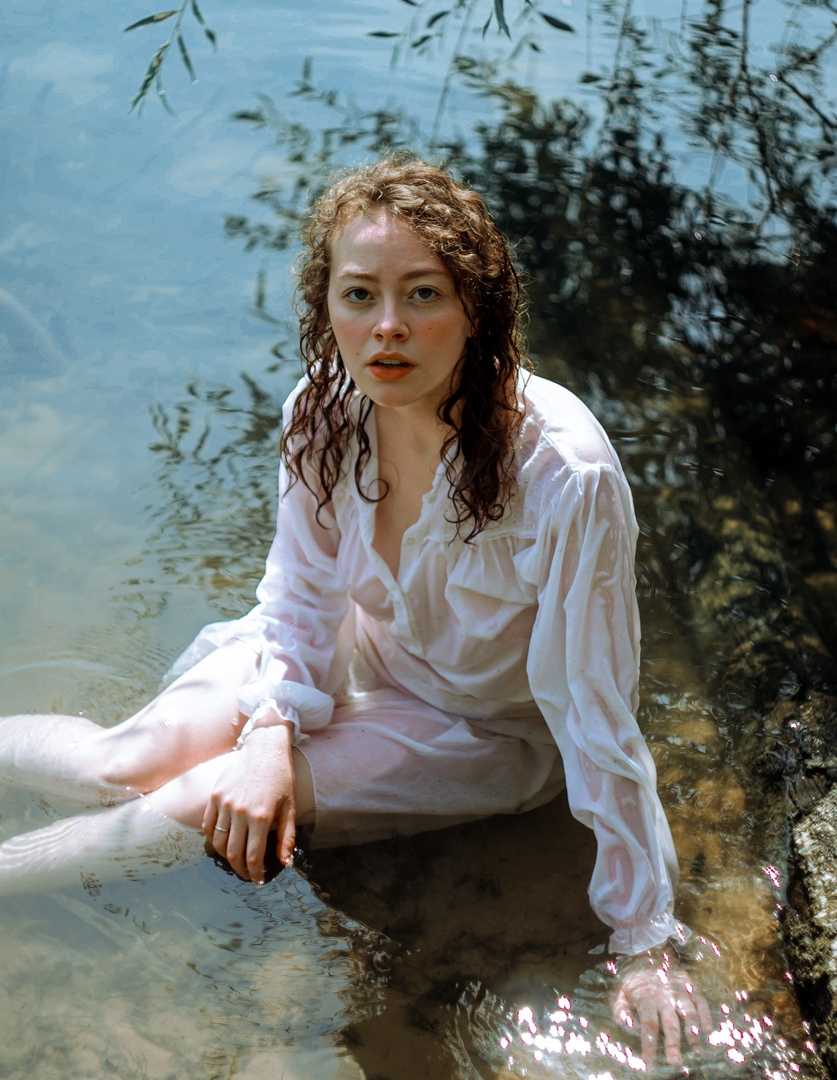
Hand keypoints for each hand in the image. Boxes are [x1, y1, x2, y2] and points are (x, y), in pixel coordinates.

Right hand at [201, 723, 295, 882]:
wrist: (264, 748)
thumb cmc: (281, 778)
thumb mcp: (289, 807)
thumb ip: (286, 837)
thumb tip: (285, 863)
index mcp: (261, 816)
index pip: (252, 856)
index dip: (254, 873)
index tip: (258, 879)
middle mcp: (240, 812)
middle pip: (233, 853)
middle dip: (240, 869)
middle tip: (247, 874)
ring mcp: (224, 803)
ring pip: (217, 842)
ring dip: (225, 857)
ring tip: (235, 860)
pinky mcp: (214, 796)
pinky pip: (207, 825)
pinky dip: (212, 839)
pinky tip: (222, 843)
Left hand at [611, 951, 711, 1068]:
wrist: (648, 954)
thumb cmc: (635, 983)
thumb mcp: (622, 994)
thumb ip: (622, 1011)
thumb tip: (629, 1025)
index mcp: (646, 998)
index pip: (648, 1025)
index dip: (649, 1045)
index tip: (649, 1064)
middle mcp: (665, 995)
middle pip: (670, 1022)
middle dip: (673, 1043)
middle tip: (675, 1062)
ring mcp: (680, 990)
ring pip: (688, 1012)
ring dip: (693, 1032)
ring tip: (696, 1050)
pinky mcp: (691, 986)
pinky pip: (701, 1002)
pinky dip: (706, 1016)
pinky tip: (709, 1031)